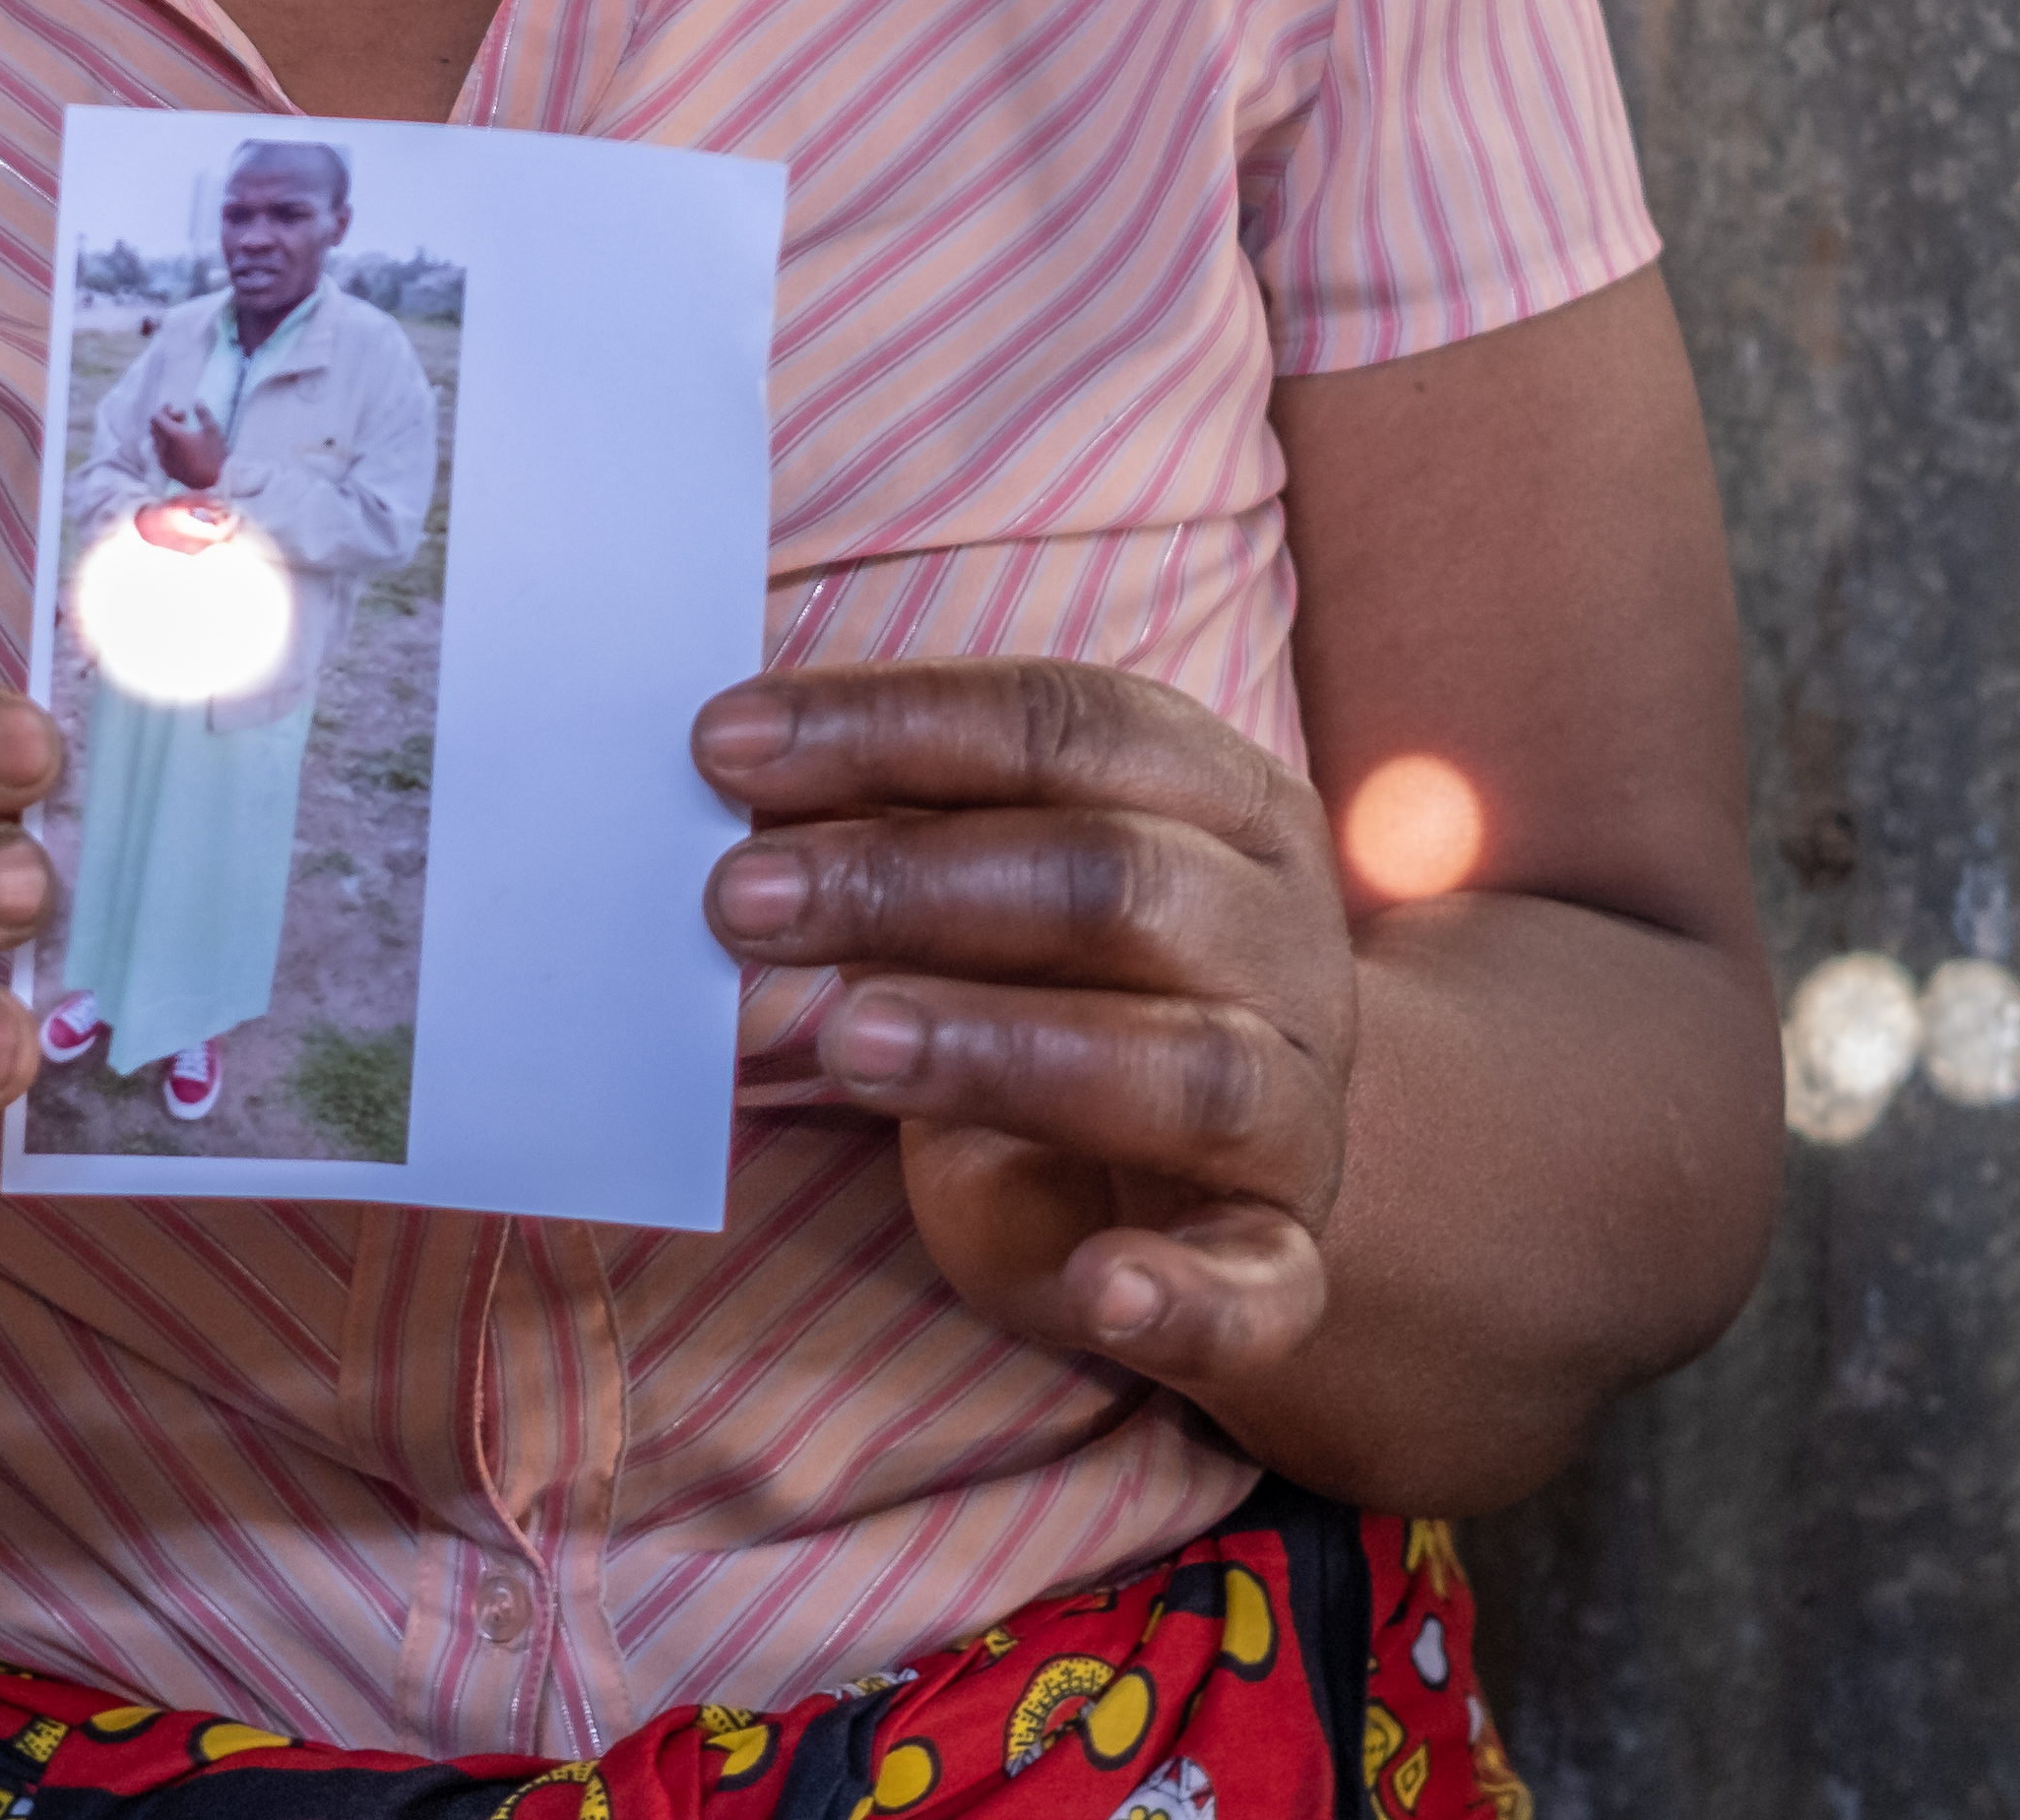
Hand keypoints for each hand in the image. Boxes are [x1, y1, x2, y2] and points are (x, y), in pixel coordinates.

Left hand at [146, 401, 229, 489]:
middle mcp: (163, 448)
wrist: (214, 485)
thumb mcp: (212, 431)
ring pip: (156, 440)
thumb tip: (197, 402)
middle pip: (154, 427)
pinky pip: (159, 452)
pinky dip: (165, 444)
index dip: (163, 409)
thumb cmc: (215, 456)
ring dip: (165, 432)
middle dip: (164, 419)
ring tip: (183, 431)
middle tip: (182, 417)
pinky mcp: (167, 470)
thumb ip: (203, 414)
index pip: (157, 417)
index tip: (173, 405)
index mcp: (173, 436)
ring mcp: (164, 460)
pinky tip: (180, 446)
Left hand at [693, 662, 1356, 1394]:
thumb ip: (902, 829)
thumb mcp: (990, 886)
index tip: (725, 745)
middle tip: (740, 898)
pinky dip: (1187, 1294)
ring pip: (1186, 1067)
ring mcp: (1294, 1103)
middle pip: (1116, 881)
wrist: (1213, 1165)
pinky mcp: (1278, 1254)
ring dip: (1006, 1051)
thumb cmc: (1065, 987)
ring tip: (847, 1046)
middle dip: (913, 882)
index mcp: (1222, 801)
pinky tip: (1100, 1292)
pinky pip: (1261, 1284)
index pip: (1068, 726)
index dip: (894, 727)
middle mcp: (1282, 940)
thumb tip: (732, 770)